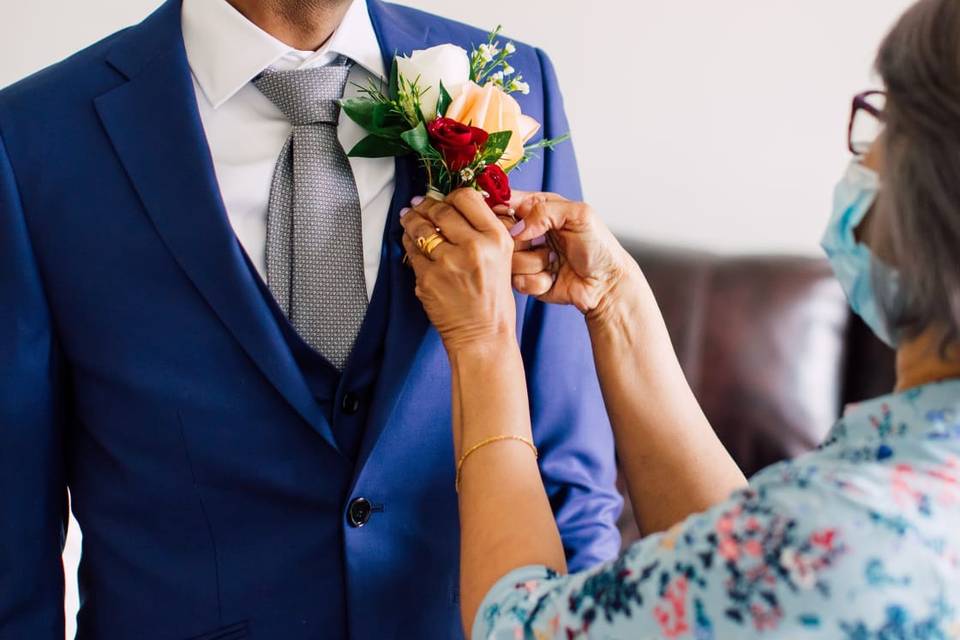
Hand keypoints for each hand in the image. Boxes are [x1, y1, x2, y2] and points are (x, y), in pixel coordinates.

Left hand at [401, 189, 517, 354]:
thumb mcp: (501, 258)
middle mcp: (474, 247)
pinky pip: (412, 252)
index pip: (467, 197)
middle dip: (427, 206)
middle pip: (440, 210)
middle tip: (421, 205)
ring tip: (409, 217)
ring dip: (411, 220)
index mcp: (496, 238)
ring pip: (420, 228)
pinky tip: (411, 242)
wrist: (483, 336)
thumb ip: (482, 231)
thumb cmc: (493, 299)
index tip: (445, 200)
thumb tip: (452, 205)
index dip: (451, 195)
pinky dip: (409, 244)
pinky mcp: (428, 278)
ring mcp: (448, 263)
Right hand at [503, 192, 635, 316]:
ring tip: (554, 260)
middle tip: (544, 242)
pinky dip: (538, 281)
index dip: (502, 210)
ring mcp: (525, 256)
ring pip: (507, 259)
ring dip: (534, 262)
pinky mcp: (526, 280)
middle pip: (500, 233)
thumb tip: (516, 229)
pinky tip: (553, 278)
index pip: (505, 202)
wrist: (606, 284)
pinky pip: (517, 281)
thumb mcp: (579, 214)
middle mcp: (528, 231)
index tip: (514, 219)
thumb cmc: (599, 247)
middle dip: (522, 240)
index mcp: (538, 208)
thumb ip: (544, 211)